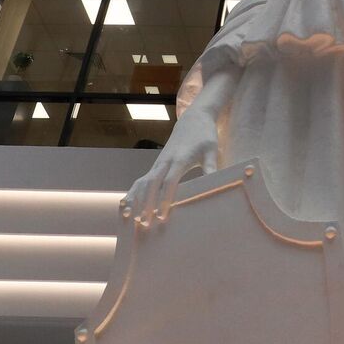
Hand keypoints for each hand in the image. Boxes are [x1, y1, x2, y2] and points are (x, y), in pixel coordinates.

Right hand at [121, 108, 219, 227]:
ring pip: (142, 182)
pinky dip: (133, 193)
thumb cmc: (205, 137)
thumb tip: (216, 184)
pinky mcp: (156, 165)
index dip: (165, 199)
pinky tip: (126, 206)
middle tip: (145, 224)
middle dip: (146, 204)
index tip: (162, 215)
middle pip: (151, 184)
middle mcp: (165, 162)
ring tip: (131, 218)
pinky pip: (141, 180)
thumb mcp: (212, 151)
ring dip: (136, 200)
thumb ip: (211, 168)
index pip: (169, 182)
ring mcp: (158, 163)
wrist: (193, 120)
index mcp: (179, 159)